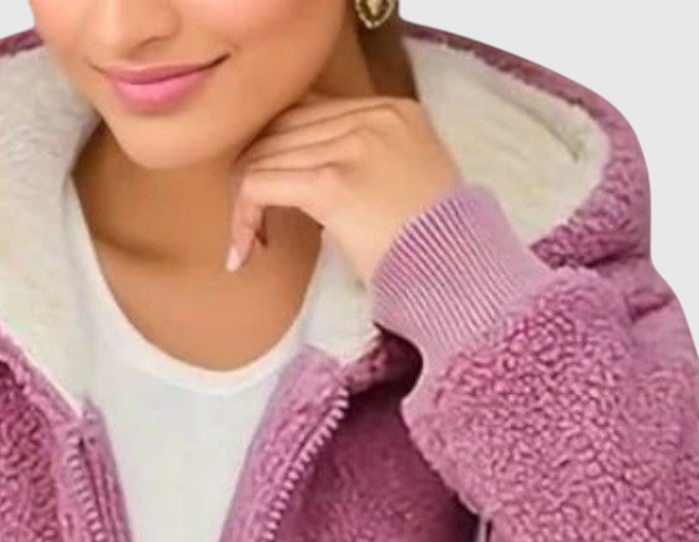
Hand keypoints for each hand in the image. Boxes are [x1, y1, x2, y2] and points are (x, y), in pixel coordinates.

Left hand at [228, 92, 462, 280]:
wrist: (455, 274)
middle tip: (248, 219)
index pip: (309, 111)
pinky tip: (245, 248)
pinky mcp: (332, 182)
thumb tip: (310, 167)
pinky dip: (243, 216)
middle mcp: (372, 116)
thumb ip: (370, 159)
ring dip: (245, 200)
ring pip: (265, 155)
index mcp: (394, 110)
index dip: (278, 151)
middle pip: (282, 128)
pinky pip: (261, 185)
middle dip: (255, 173)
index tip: (272, 192)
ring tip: (247, 239)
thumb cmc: (432, 245)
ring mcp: (353, 145)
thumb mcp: (410, 181)